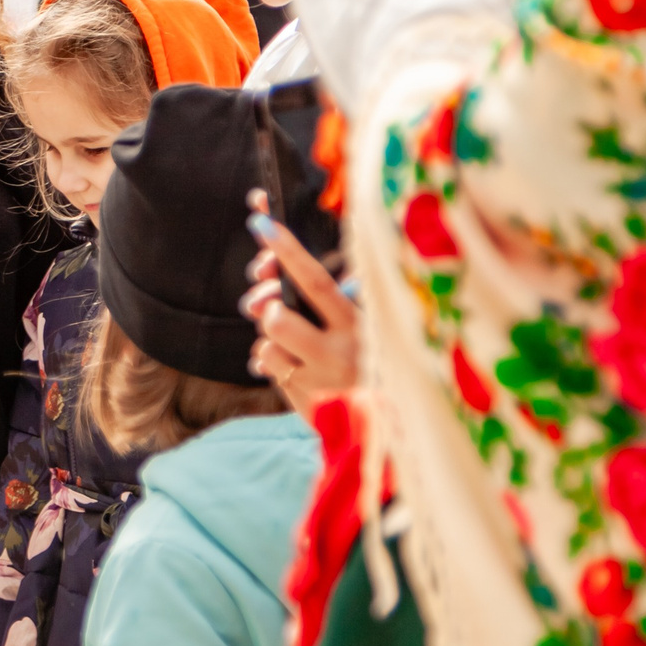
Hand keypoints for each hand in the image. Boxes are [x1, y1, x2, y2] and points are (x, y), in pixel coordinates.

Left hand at [242, 189, 359, 412]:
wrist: (383, 422)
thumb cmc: (369, 359)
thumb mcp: (364, 324)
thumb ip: (326, 298)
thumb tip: (270, 271)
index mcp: (358, 324)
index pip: (317, 281)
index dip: (288, 251)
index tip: (262, 222)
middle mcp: (339, 353)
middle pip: (278, 317)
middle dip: (266, 305)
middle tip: (272, 305)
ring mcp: (318, 380)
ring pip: (266, 342)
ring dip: (271, 337)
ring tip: (296, 343)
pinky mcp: (301, 401)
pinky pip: (266, 365)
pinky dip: (271, 359)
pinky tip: (295, 365)